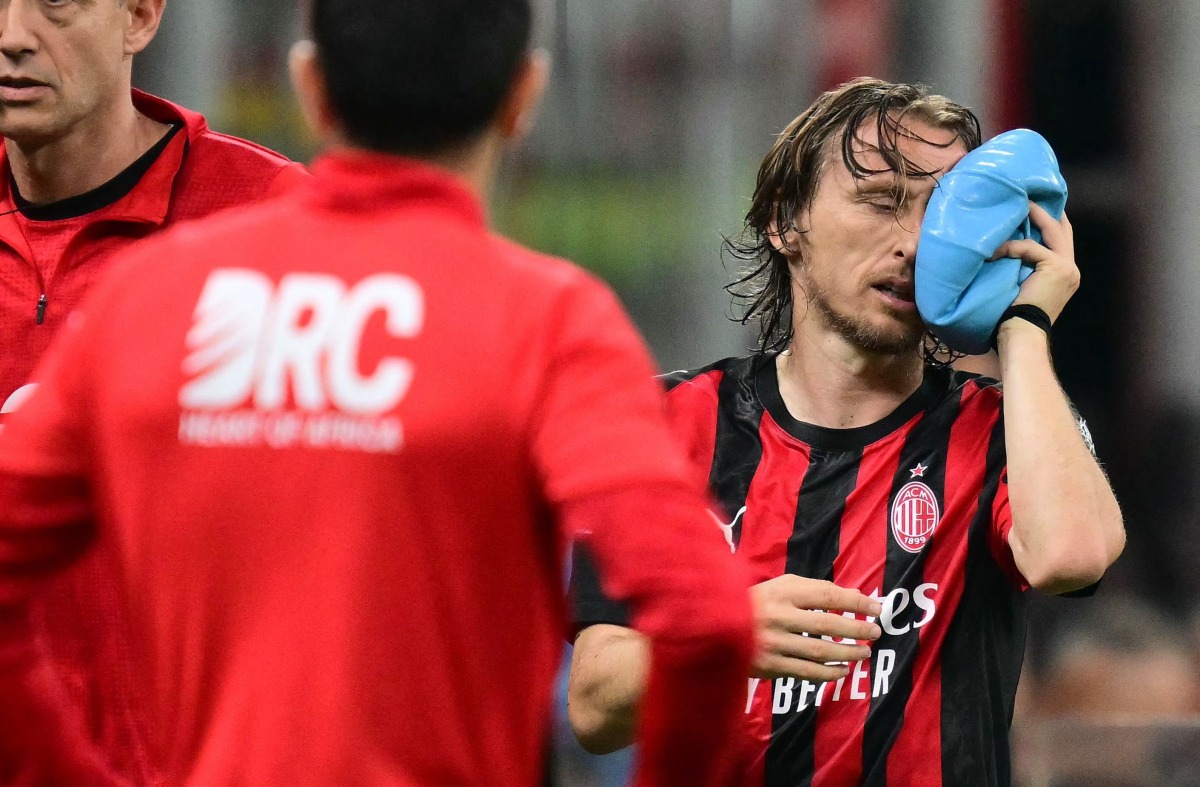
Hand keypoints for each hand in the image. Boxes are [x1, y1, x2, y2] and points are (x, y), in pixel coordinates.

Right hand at [749, 575, 881, 681]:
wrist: (715, 625)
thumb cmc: (756, 602)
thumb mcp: (779, 586)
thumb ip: (811, 589)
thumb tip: (850, 596)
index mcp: (782, 592)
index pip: (827, 595)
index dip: (855, 601)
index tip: (877, 608)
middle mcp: (778, 616)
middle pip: (827, 624)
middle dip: (856, 629)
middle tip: (875, 632)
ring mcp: (773, 643)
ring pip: (819, 651)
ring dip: (847, 653)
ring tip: (863, 653)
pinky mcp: (769, 665)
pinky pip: (806, 672)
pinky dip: (828, 674)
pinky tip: (843, 672)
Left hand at [992, 202, 1078, 322]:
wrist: (1022, 332)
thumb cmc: (1014, 315)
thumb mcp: (1024, 284)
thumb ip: (1026, 266)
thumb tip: (1008, 245)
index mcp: (1065, 274)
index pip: (1061, 240)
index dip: (1051, 222)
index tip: (1034, 206)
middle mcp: (1071, 269)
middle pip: (1062, 230)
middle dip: (1047, 210)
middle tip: (1029, 195)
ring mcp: (1068, 268)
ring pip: (1051, 231)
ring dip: (1032, 216)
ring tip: (1016, 204)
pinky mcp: (1057, 267)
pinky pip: (1031, 248)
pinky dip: (1012, 247)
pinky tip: (995, 251)